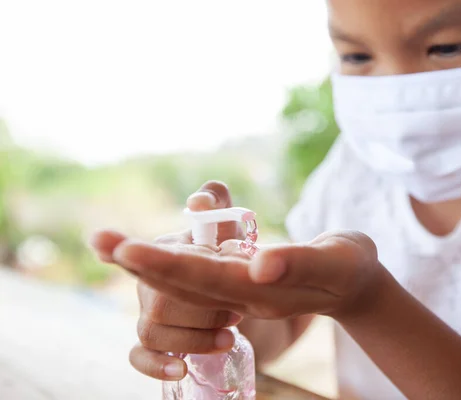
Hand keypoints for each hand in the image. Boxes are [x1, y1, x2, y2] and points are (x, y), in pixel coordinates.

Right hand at [90, 181, 246, 380]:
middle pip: (158, 302)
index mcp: (164, 253)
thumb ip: (218, 208)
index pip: (135, 251)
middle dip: (200, 311)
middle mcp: (149, 283)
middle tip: (236, 312)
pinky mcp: (161, 345)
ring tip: (229, 335)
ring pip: (152, 332)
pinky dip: (156, 366)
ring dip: (193, 337)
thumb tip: (199, 201)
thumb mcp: (232, 230)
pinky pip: (140, 357)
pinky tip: (181, 370)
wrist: (250, 301)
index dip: (115, 247)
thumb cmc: (235, 260)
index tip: (99, 240)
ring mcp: (151, 316)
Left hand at [109, 229, 383, 323]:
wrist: (352, 286)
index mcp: (261, 291)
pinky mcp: (238, 282)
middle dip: (140, 263)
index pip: (205, 280)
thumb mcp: (334, 260)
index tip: (127, 250)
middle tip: (97, 239)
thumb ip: (298, 263)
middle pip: (182, 284)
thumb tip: (257, 265)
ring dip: (144, 263)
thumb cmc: (349, 268)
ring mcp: (237, 291)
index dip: (166, 265)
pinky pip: (195, 276)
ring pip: (183, 281)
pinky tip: (141, 254)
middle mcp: (241, 296)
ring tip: (106, 243)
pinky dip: (165, 263)